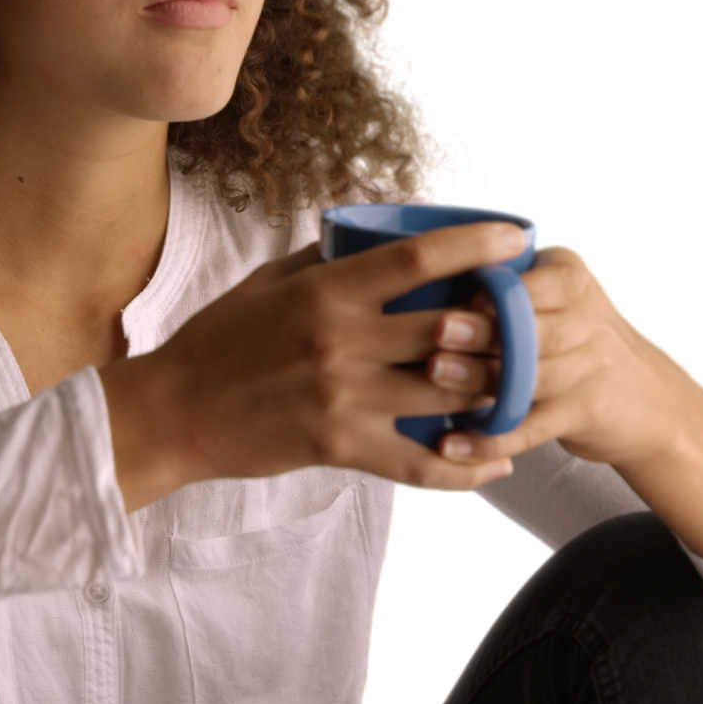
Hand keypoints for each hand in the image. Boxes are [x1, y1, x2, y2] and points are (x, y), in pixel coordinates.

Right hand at [100, 221, 525, 510]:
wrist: (176, 410)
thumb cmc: (220, 338)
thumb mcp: (267, 282)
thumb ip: (326, 261)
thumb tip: (377, 235)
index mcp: (326, 291)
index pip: (417, 258)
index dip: (474, 244)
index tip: (516, 236)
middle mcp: (341, 341)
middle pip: (449, 329)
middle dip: (499, 324)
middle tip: (527, 320)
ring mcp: (343, 397)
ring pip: (447, 395)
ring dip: (492, 390)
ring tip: (522, 384)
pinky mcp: (339, 447)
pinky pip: (419, 464)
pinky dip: (465, 468)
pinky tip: (496, 461)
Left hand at [425, 246, 702, 468]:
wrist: (645, 401)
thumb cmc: (569, 338)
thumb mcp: (551, 296)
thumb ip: (501, 284)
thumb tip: (412, 278)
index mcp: (570, 278)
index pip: (530, 279)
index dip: (489, 288)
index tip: (446, 290)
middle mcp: (588, 318)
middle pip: (529, 326)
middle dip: (482, 329)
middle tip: (437, 330)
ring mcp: (591, 369)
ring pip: (527, 375)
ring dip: (477, 377)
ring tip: (434, 375)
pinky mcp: (586, 415)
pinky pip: (531, 427)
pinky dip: (490, 438)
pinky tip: (450, 444)